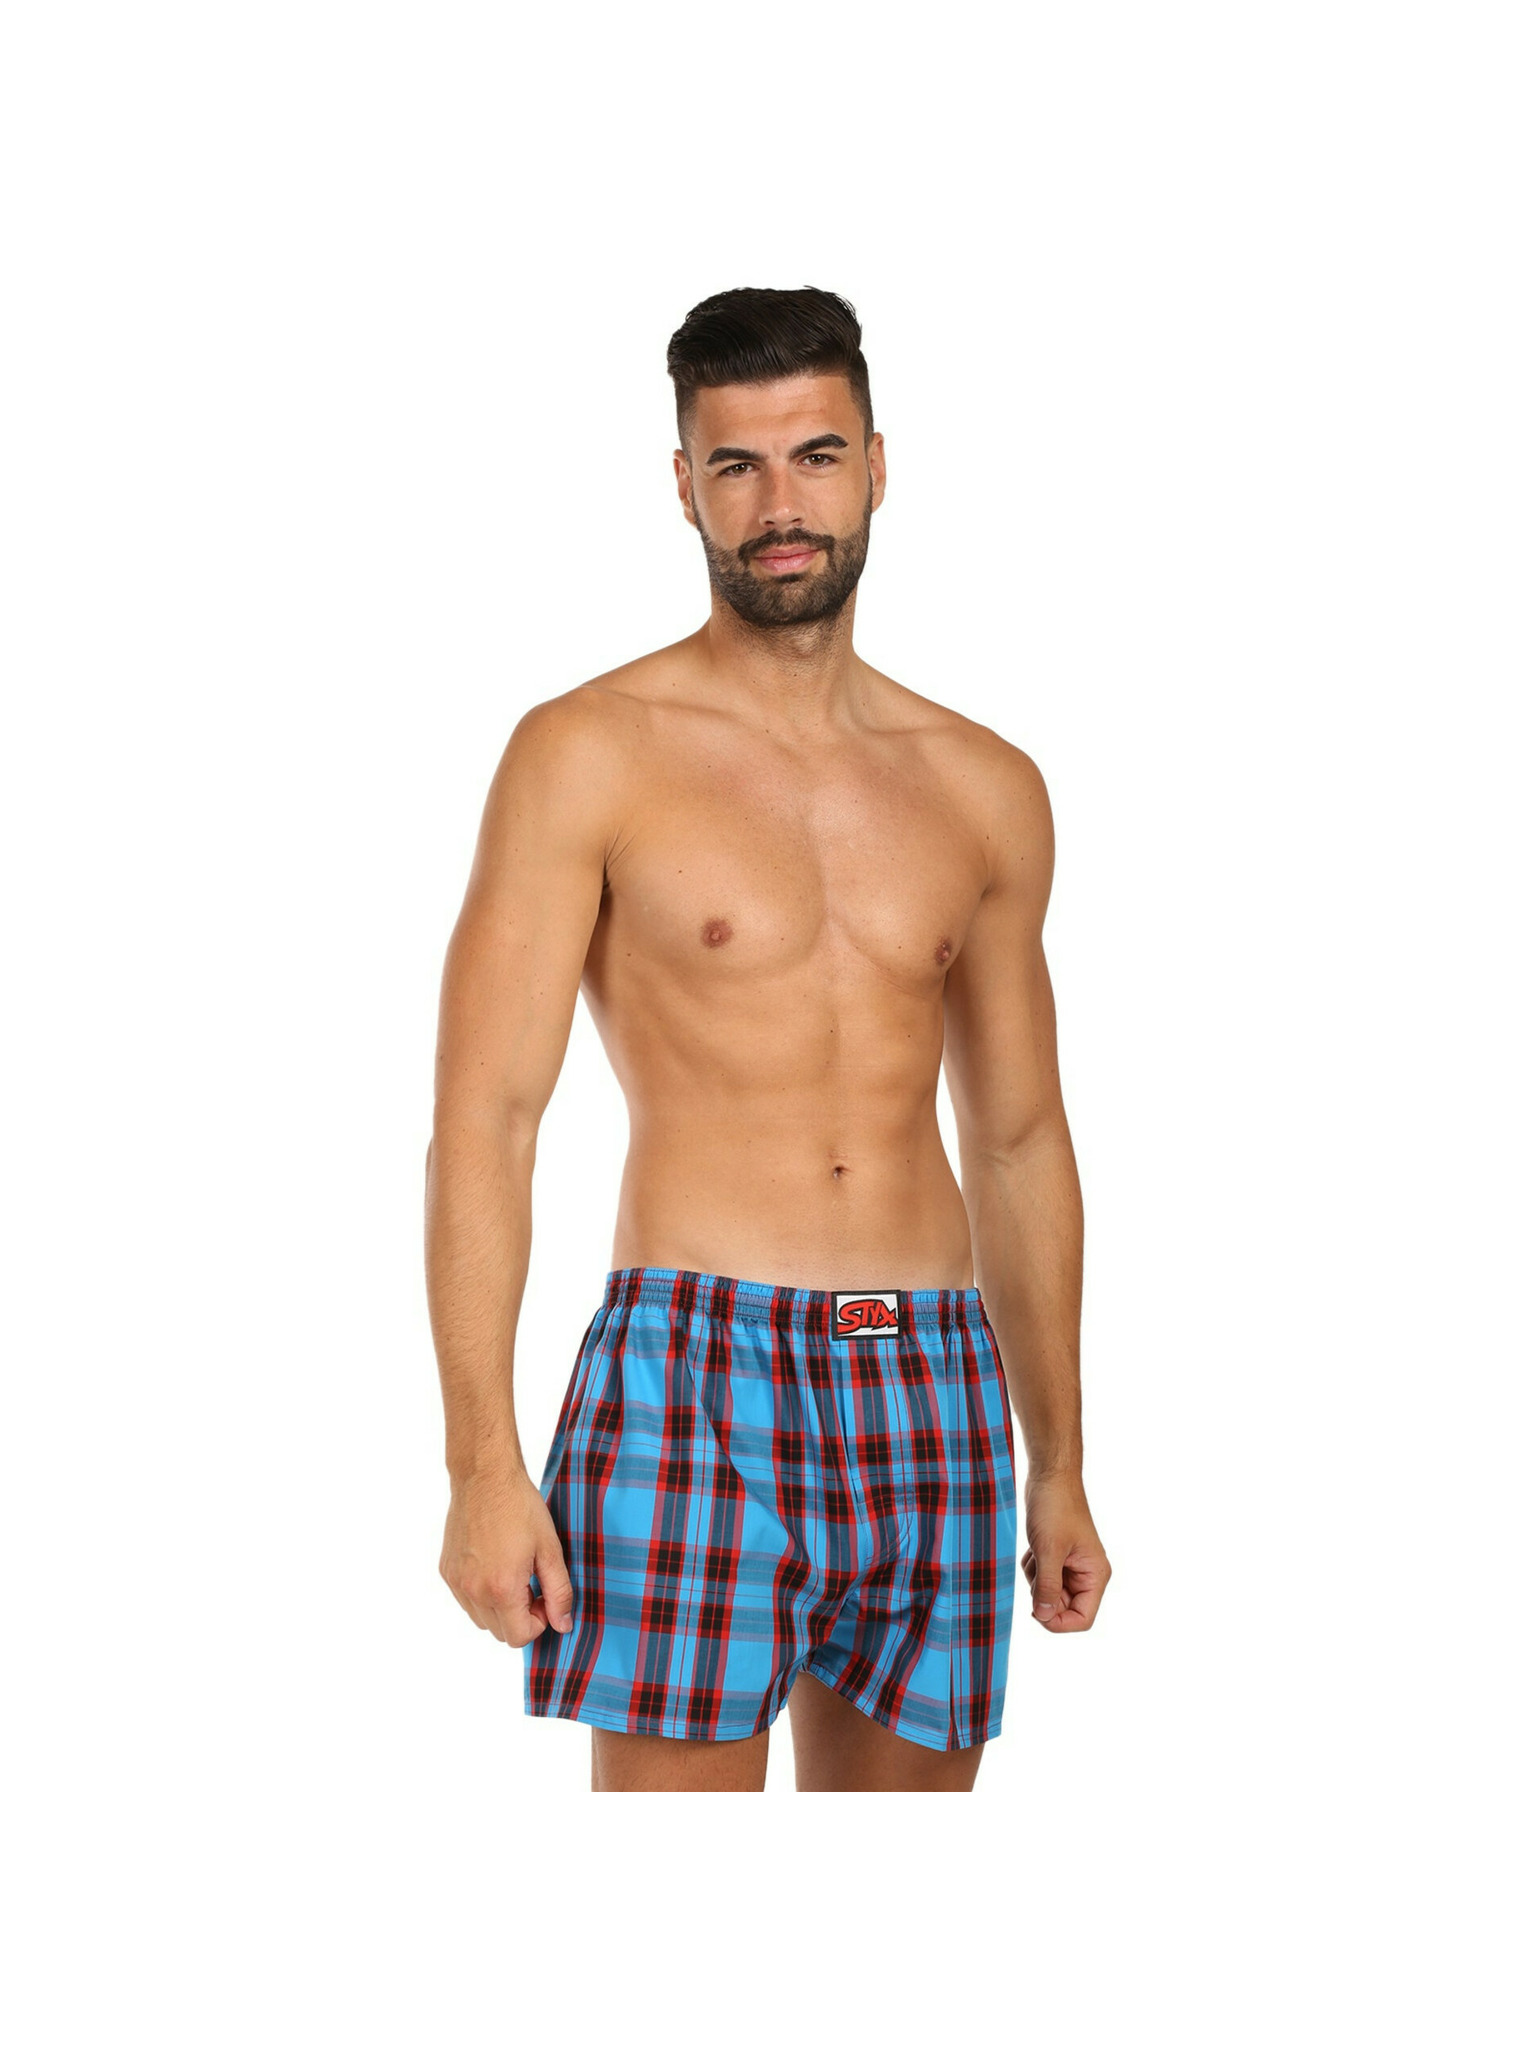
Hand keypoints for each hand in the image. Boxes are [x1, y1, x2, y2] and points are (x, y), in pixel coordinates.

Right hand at [440, 1468, 574, 1646]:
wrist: (485, 1477)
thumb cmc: (520, 1507)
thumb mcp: (550, 1549)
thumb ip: (559, 1592)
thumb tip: (562, 1625)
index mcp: (501, 1588)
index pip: (518, 1637)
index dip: (538, 1622)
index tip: (544, 1595)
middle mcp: (473, 1590)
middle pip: (499, 1632)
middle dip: (519, 1616)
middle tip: (531, 1583)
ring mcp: (456, 1582)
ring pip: (480, 1619)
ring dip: (499, 1608)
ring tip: (512, 1573)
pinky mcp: (446, 1570)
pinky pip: (465, 1599)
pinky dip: (480, 1593)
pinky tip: (493, 1564)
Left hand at [1021, 1471, 1110, 1631]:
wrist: (1049, 1476)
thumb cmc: (1055, 1507)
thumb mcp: (1048, 1550)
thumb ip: (1047, 1586)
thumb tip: (1043, 1617)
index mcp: (1095, 1574)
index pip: (1083, 1619)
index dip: (1058, 1622)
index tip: (1036, 1611)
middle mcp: (1087, 1573)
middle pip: (1063, 1608)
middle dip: (1042, 1593)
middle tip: (1036, 1568)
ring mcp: (1071, 1565)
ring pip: (1048, 1593)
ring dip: (1035, 1578)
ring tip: (1036, 1552)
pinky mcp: (1057, 1556)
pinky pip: (1040, 1577)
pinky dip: (1032, 1567)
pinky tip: (1034, 1546)